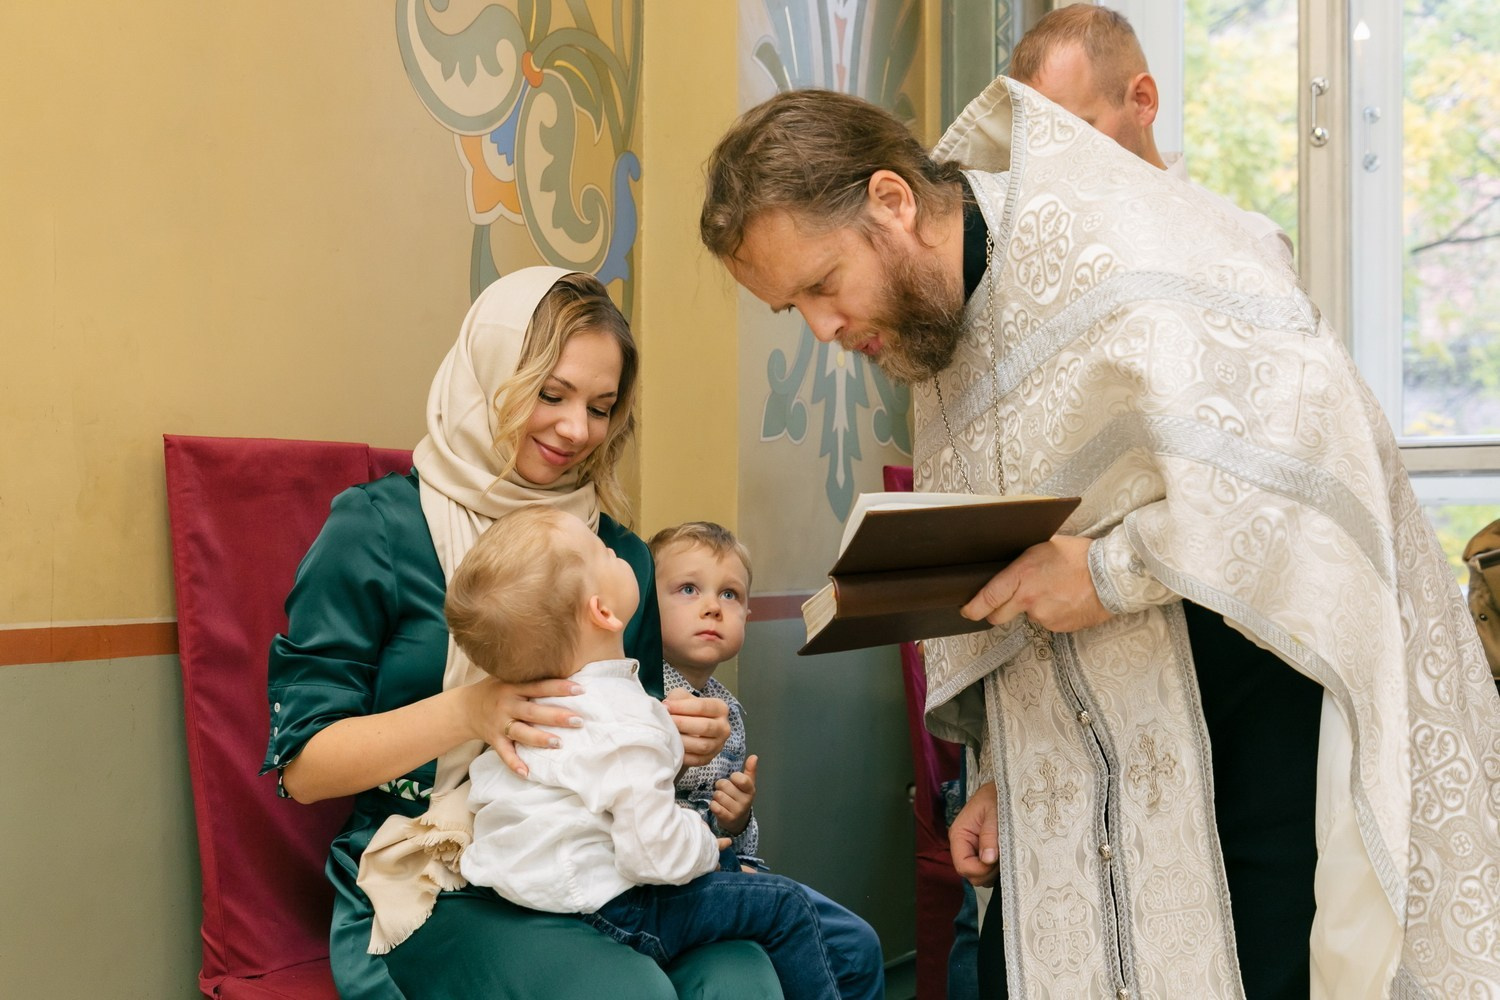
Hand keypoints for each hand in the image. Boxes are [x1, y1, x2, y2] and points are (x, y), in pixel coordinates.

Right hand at [464, 676, 583, 777]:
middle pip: (533, 711)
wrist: (464, 708)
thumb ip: (531, 676)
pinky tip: (527, 773)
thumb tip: (566, 669)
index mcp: (513, 687)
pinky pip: (504, 753)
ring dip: (540, 739)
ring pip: (521, 732)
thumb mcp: (509, 677)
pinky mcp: (494, 740)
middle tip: (578, 720)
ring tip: (559, 743)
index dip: (559, 687)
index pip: (539, 686)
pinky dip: (514, 763)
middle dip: (556, 716)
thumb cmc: (496, 690)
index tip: (581, 690)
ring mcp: (499, 724)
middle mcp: (506, 705)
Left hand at [664, 690, 729, 766]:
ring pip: (702, 746)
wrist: (689, 728)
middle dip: (683, 724)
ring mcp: (718, 745)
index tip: (666, 707)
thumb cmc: (686, 711)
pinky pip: (697, 760)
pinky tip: (672, 748)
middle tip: (667, 721)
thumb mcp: (684, 698)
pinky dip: (684, 755)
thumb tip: (665, 708)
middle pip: (705, 727)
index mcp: (720, 708)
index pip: (702, 707)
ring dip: (683, 741)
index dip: (682, 707)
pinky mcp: (709, 759)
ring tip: (668, 735)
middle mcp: (723, 727)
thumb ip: (677, 699)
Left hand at [710, 754, 757, 834]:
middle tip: (725, 791)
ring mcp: (737, 811)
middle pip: (724, 785)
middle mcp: (745, 801)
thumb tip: (754, 756)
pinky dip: (713, 805)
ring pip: (718, 795)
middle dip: (721, 786)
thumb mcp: (747, 784)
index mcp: (751, 790)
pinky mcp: (727, 819)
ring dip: (716, 796)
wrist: (738, 821)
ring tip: (722, 799)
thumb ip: (750, 770)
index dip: (733, 777)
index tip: (734, 781)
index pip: (740, 778)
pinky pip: (714, 806)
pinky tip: (718, 806)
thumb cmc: (740, 797)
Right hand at [949, 780, 999, 886]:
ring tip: (1005, 853)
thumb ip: (989, 835)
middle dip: (987, 872)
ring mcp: (972, 849)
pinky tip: (1005, 855)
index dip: (980, 870)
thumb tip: (987, 859)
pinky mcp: (982, 852)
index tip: (996, 862)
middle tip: (1003, 857)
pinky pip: (986, 869)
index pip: (962, 866)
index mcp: (959, 834)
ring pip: (979, 875)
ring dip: (993, 871)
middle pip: (970, 874)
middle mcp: (963, 845)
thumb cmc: (997, 796)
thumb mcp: (995, 813)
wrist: (1003, 789)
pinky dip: (997, 868)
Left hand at [961, 535, 1111, 632]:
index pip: (987, 597)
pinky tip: (1063, 599)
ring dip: (1032, 607)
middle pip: (998, 616)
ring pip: (1027, 616)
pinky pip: (1046, 621)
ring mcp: (1043, 616)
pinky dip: (1051, 612)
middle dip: (997, 611)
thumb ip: (1021, 563)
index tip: (966, 610)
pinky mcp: (1057, 627)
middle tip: (1007, 600)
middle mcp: (1028, 600)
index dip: (973, 607)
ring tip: (1052, 590)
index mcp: (1021, 576)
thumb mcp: (1042, 547)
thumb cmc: (1080, 556)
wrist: (1111, 576)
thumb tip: (1006, 569)